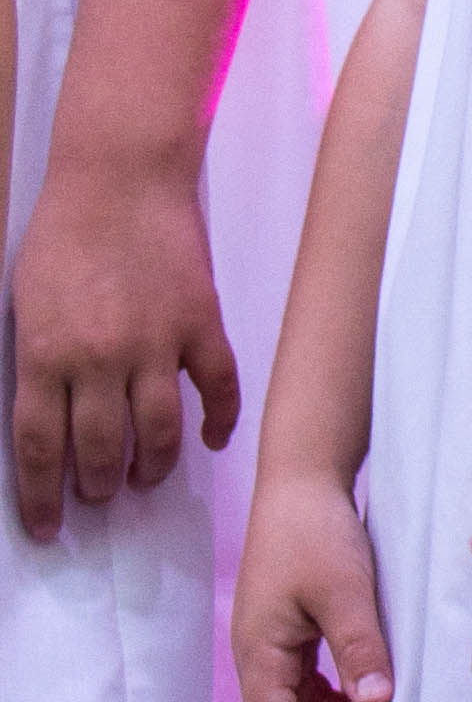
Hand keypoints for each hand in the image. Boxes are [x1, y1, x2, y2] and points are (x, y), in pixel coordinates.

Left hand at [9, 155, 238, 537]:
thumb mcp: (23, 301)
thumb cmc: (63, 232)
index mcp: (45, 352)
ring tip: (144, 478)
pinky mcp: (200, 325)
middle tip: (100, 495)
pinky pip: (218, 389)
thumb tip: (48, 420)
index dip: (42, 496)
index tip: (47, 526)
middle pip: (102, 450)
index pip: (40, 447)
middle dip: (99, 487)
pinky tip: (212, 440)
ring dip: (151, 467)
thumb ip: (35, 362)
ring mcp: (156, 343)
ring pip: (159, 434)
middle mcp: (100, 358)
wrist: (119, 175)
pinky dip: (219, 422)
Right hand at [234, 469, 392, 701]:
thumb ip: (358, 649)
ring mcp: (274, 641)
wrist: (303, 481)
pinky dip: (337, 695)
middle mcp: (260, 653)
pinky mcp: (292, 627)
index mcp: (260, 652)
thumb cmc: (315, 532)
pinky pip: (310, 678)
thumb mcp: (344, 592)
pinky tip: (371, 695)